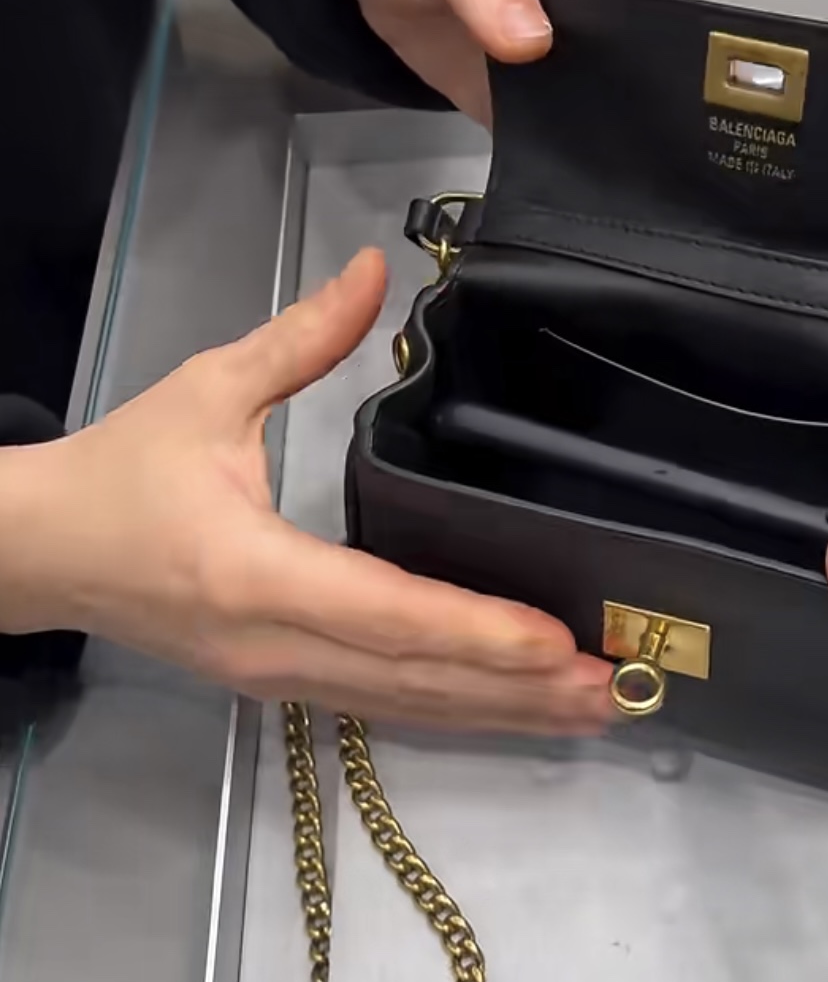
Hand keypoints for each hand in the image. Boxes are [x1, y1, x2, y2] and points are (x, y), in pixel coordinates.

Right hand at [0, 251, 611, 734]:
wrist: (37, 553)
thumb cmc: (120, 472)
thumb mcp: (207, 390)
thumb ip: (301, 338)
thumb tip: (373, 269)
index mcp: (255, 572)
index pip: (385, 611)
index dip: (474, 630)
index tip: (554, 639)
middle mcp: (274, 646)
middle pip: (414, 681)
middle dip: (518, 690)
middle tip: (615, 688)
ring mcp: (277, 679)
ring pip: (405, 707)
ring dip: (502, 712)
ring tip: (591, 710)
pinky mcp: (279, 686)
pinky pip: (382, 705)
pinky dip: (454, 710)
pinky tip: (511, 709)